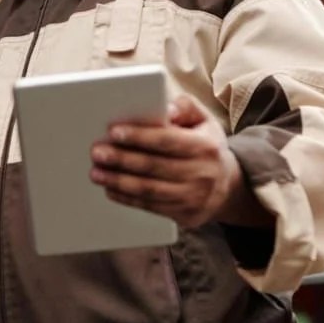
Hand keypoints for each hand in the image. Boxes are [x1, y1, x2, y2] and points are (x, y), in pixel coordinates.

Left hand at [89, 94, 245, 228]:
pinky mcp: (184, 215)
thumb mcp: (204, 121)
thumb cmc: (205, 147)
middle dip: (121, 159)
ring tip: (96, 172)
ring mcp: (193, 197)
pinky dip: (127, 198)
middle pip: (154, 166)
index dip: (139, 136)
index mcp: (205, 146)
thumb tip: (166, 108)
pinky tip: (110, 189)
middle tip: (97, 152)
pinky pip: (150, 206)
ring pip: (149, 189)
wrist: (227, 187)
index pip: (167, 140)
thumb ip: (185, 107)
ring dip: (118, 181)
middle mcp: (202, 173)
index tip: (114, 132)